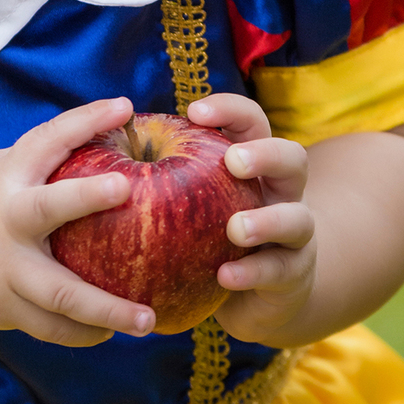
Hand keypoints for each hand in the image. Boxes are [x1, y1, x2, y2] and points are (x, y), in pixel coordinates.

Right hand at [0, 96, 156, 347]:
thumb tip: (104, 145)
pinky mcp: (3, 307)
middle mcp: (6, 220)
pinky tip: (112, 333)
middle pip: (47, 208)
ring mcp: (5, 269)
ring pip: (59, 294)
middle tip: (126, 189)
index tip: (124, 106)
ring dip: (105, 310)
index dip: (85, 120)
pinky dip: (82, 333)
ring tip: (147, 320)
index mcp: (5, 177)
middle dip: (86, 196)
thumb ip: (35, 166)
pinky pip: (49, 327)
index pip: (47, 139)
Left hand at [185, 93, 315, 343]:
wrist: (254, 293)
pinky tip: (224, 275)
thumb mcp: (191, 199)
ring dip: (267, 221)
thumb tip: (105, 138)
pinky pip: (279, 271)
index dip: (228, 110)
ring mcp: (293, 234)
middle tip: (232, 161)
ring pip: (298, 219)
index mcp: (254, 163)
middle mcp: (281, 192)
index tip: (193, 113)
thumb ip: (162, 172)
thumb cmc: (207, 234)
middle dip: (265, 155)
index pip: (251, 122)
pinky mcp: (293, 275)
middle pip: (293, 158)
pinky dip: (251, 272)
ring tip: (235, 229)